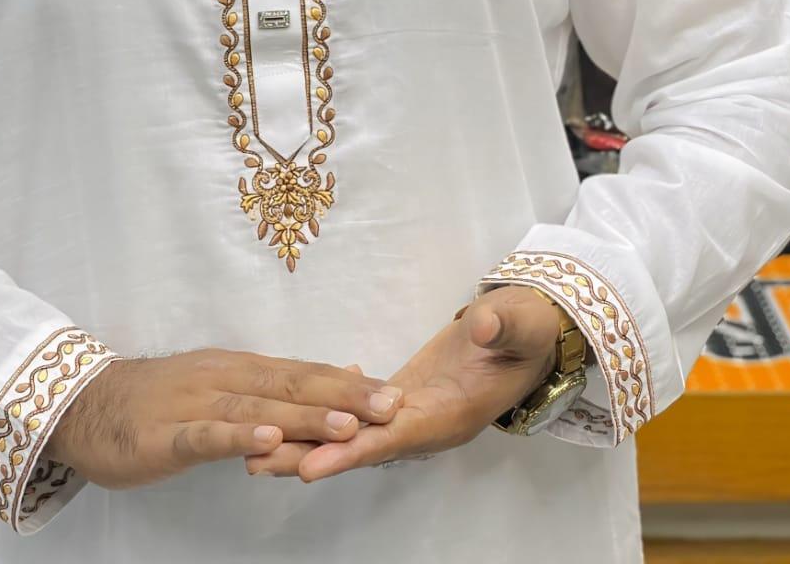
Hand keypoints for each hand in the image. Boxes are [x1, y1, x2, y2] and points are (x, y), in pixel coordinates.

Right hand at [44, 347, 403, 489]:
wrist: (85, 404)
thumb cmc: (160, 400)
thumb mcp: (223, 386)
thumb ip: (278, 388)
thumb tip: (343, 376)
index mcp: (240, 369)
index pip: (303, 374)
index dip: (349, 383)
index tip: (395, 392)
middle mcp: (224, 378)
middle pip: (291, 385)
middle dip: (344, 396)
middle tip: (390, 405)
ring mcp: (194, 403)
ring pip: (257, 409)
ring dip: (304, 416)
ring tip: (347, 424)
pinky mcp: (165, 433)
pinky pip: (205, 435)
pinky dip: (238, 438)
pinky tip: (265, 442)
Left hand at [244, 285, 563, 480]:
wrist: (534, 330)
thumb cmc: (529, 328)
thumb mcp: (522, 323)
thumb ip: (502, 327)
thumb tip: (481, 325)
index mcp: (454, 413)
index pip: (395, 437)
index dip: (352, 451)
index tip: (310, 466)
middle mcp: (429, 424)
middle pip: (362, 446)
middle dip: (311, 456)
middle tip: (256, 462)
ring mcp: (416, 413)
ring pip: (354, 433)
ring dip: (308, 439)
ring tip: (255, 447)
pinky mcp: (406, 396)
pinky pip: (360, 412)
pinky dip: (327, 413)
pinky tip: (296, 404)